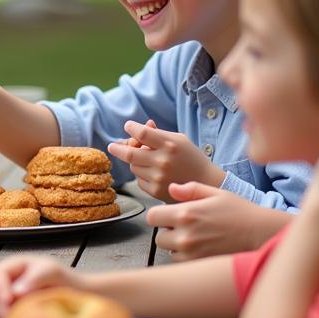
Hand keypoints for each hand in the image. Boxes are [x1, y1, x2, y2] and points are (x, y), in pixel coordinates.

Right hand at [0, 255, 83, 317]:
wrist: (74, 296)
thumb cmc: (63, 281)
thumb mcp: (53, 272)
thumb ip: (35, 278)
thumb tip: (16, 292)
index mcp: (15, 265)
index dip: (0, 287)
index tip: (9, 301)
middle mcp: (5, 278)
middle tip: (6, 316)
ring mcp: (3, 293)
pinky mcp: (4, 309)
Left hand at [107, 120, 223, 200]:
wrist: (206, 183)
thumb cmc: (191, 158)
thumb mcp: (179, 140)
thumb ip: (159, 134)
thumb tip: (141, 126)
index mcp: (170, 145)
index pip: (142, 133)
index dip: (131, 128)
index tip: (128, 126)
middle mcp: (163, 161)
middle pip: (130, 153)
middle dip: (117, 148)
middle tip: (112, 146)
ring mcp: (158, 177)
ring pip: (133, 167)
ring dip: (135, 162)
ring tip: (148, 161)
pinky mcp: (155, 191)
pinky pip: (139, 180)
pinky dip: (142, 175)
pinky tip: (155, 174)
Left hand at [146, 182, 289, 258]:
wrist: (262, 234)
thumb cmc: (240, 211)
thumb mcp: (215, 193)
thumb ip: (190, 189)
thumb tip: (172, 188)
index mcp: (186, 213)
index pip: (152, 217)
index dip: (160, 215)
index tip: (169, 214)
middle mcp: (186, 235)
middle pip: (158, 236)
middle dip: (167, 230)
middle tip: (184, 226)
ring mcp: (192, 253)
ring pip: (169, 250)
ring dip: (176, 244)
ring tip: (194, 236)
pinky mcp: (200, 265)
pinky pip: (181, 261)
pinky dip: (186, 256)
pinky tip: (201, 247)